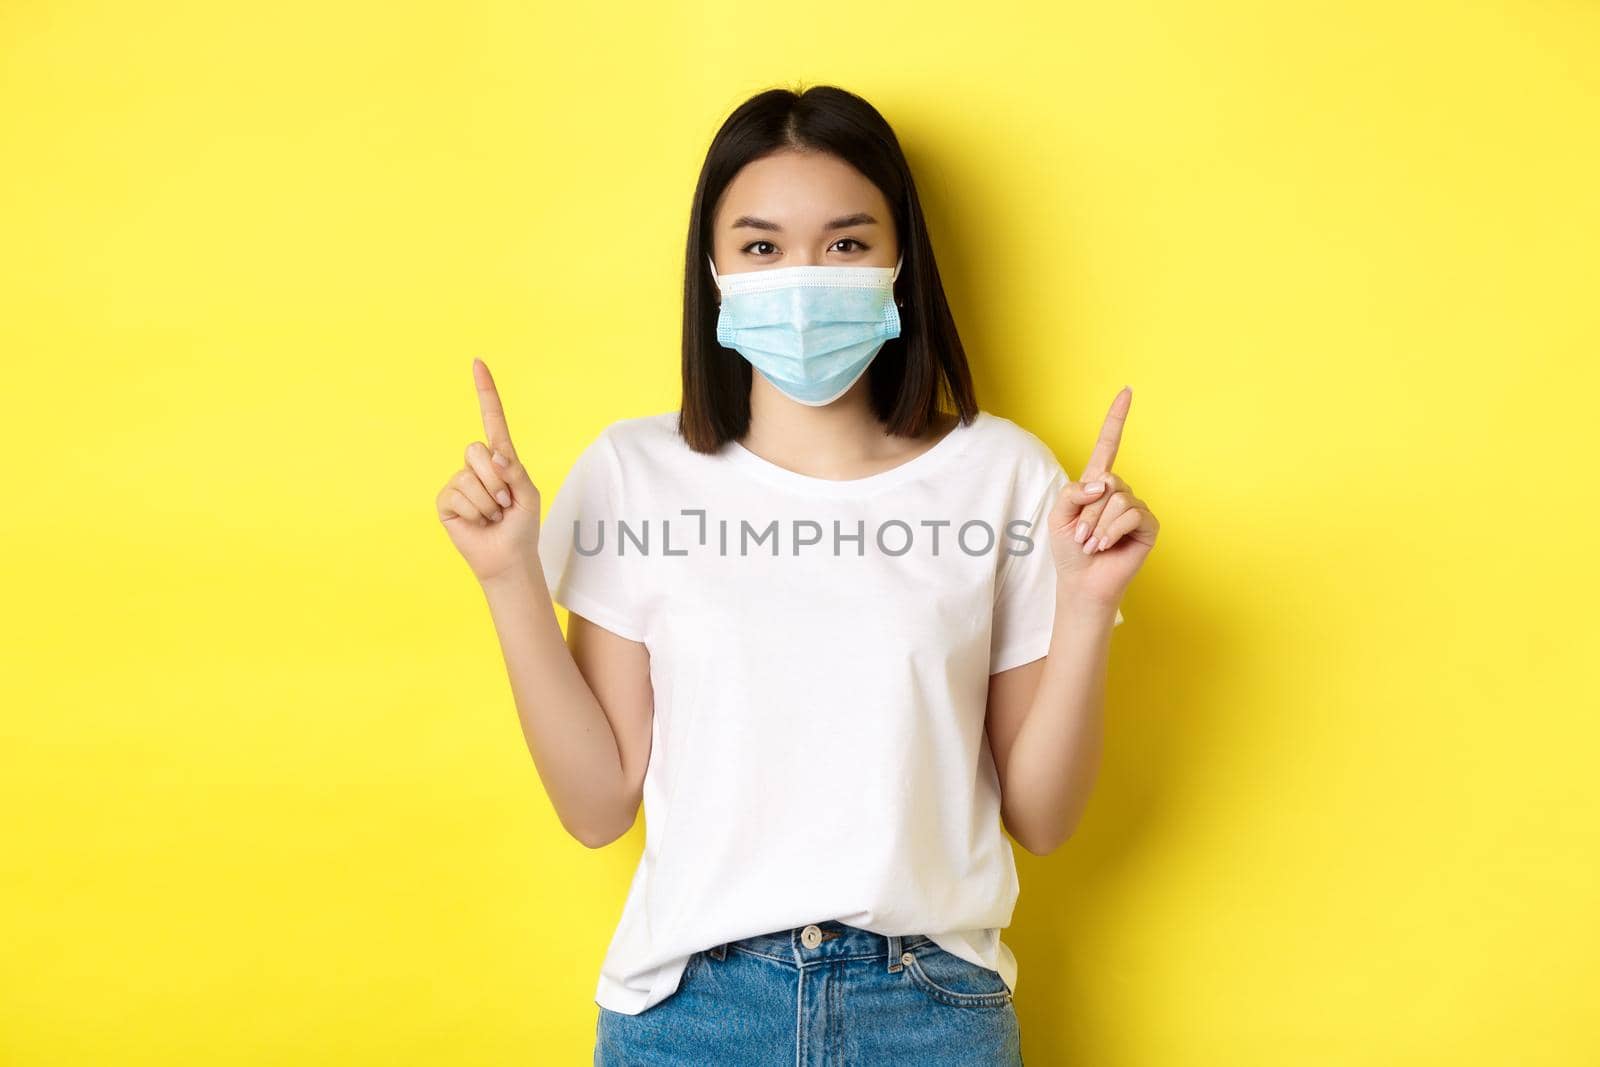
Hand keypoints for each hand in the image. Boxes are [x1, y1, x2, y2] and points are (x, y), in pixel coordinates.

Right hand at [434, 358, 541, 583]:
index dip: (485, 392)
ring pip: (469, 477)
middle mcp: (477, 466)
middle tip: (504, 503)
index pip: (492, 419)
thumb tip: (494, 456)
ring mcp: (459, 482)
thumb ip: (516, 472)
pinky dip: (474, 512)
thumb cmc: (522, 525)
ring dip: (488, 501)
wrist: (508, 558)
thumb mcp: (529, 495)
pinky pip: (458, 495)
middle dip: (496, 480)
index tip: (478, 363)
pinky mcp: (446, 501)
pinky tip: (478, 522)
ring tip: (493, 515)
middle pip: (477, 451)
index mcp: (501, 459)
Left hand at [1046, 386, 1159, 605]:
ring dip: (1097, 526)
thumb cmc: (1069, 550)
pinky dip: (1111, 532)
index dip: (1117, 418)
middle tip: (1080, 536)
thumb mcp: (1058, 516)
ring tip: (1092, 544)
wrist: (1082, 583)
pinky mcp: (1148, 524)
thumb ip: (1073, 491)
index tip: (1127, 391)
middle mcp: (1119, 491)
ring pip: (1116, 499)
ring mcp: (1135, 506)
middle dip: (1087, 511)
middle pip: (1105, 481)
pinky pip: (1130, 514)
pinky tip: (1106, 547)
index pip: (1108, 445)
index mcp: (1096, 484)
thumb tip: (1104, 483)